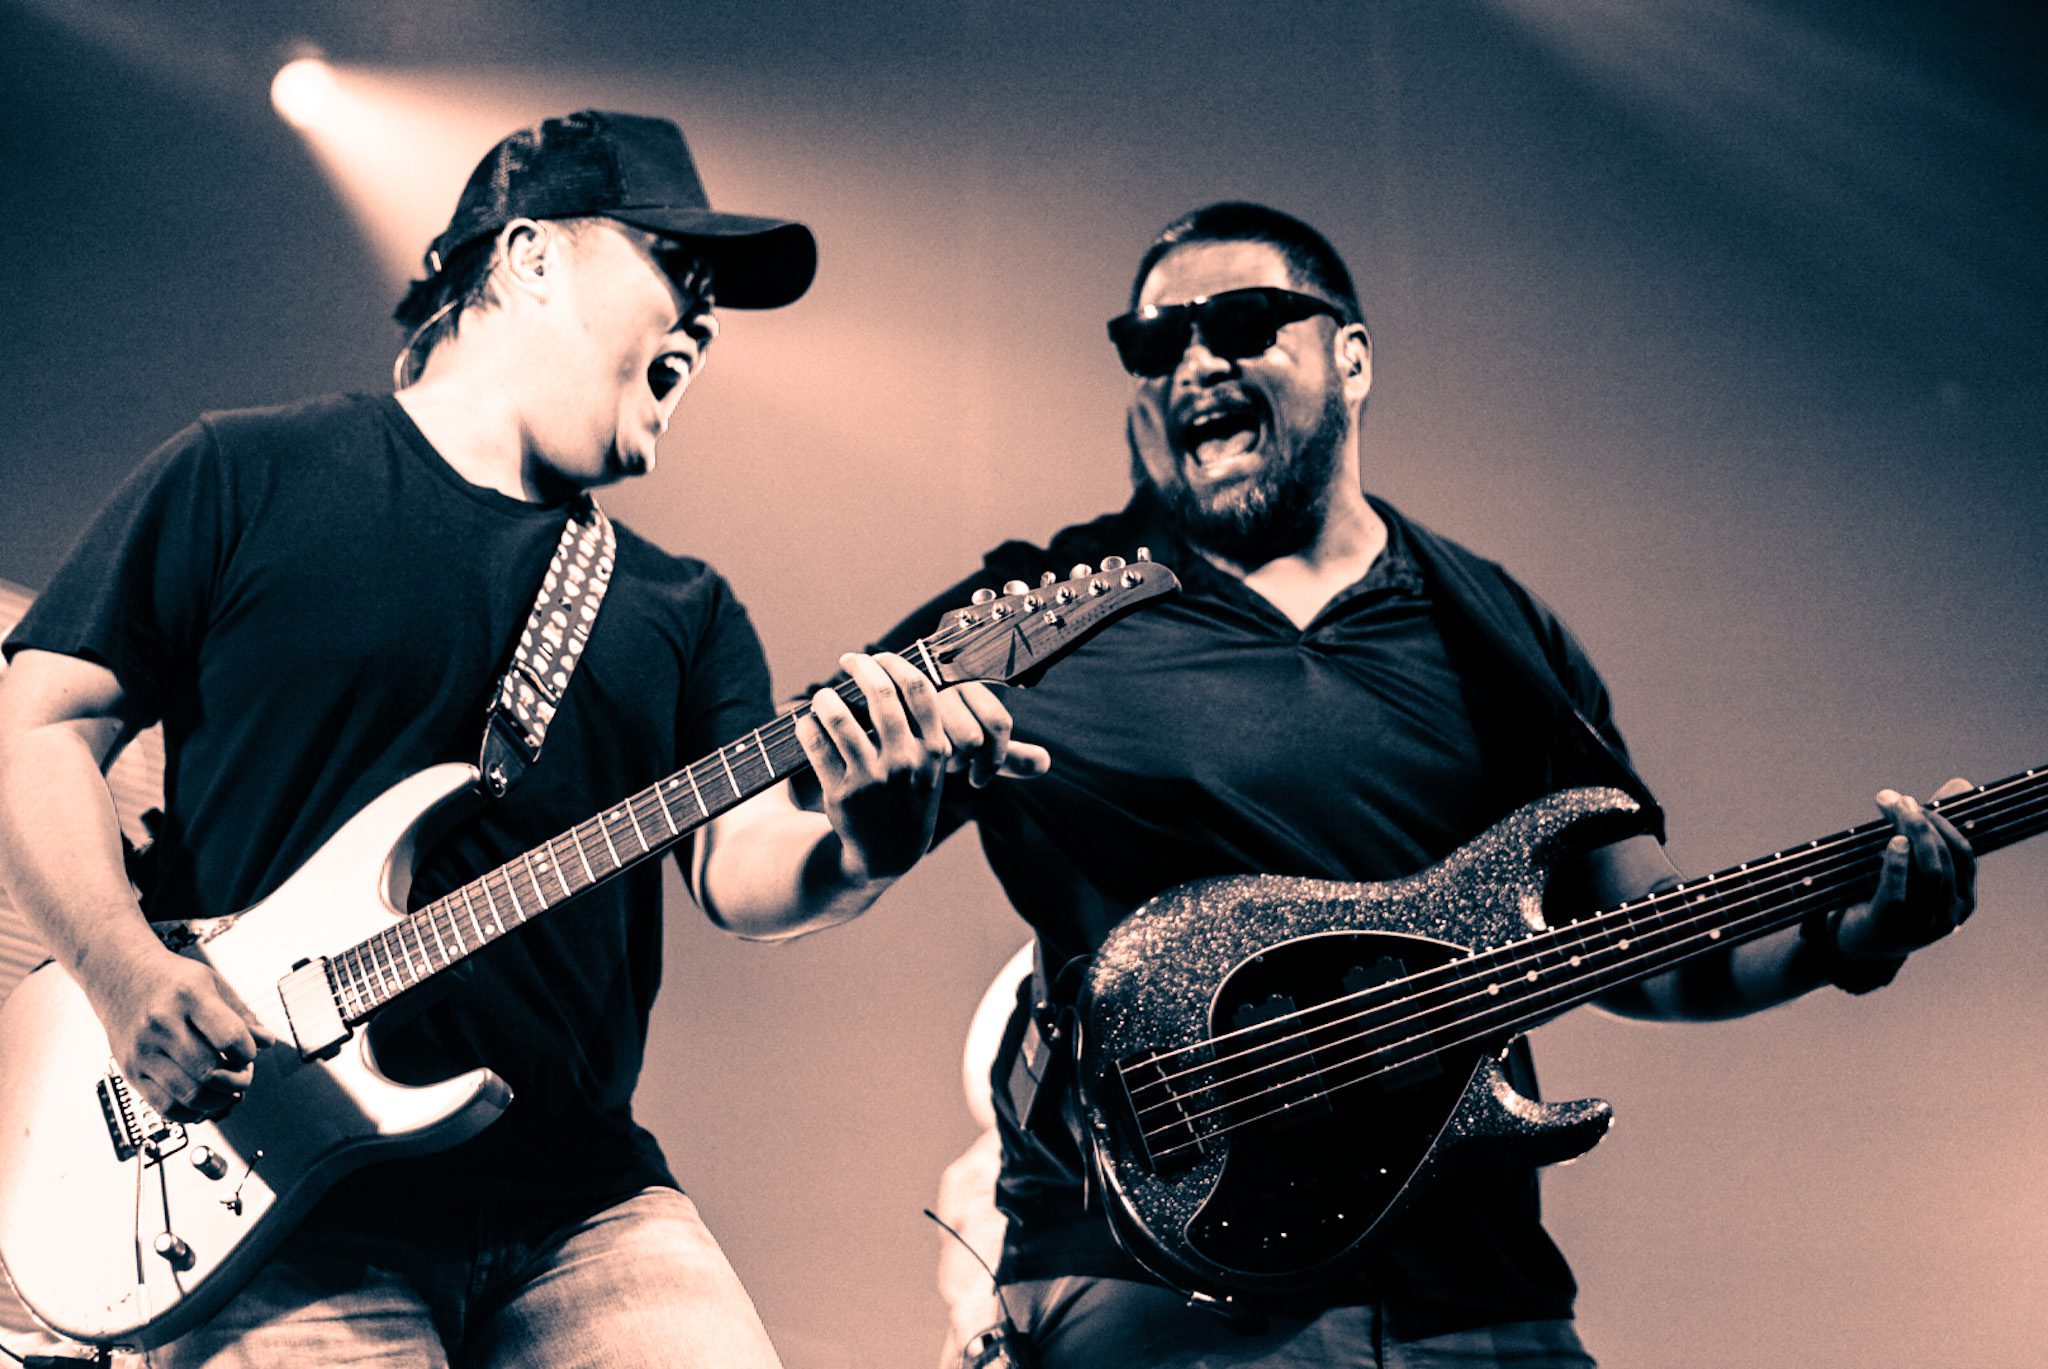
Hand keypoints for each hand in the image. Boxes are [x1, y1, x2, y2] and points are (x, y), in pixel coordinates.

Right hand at [80, 938, 275, 1118]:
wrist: (120, 977)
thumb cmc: (173, 981)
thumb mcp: (213, 983)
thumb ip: (241, 1015)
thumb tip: (266, 1044)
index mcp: (188, 996)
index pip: (229, 1037)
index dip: (248, 1052)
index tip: (250, 1051)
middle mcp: (161, 1024)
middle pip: (209, 1071)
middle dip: (238, 1080)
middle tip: (244, 1074)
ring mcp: (142, 1051)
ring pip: (188, 1094)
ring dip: (219, 1100)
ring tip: (229, 1090)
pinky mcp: (130, 1072)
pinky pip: (165, 1107)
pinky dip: (192, 1113)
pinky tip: (205, 1102)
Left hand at [796, 653, 1048, 883]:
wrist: (886, 852)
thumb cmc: (917, 798)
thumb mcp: (949, 777)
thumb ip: (987, 757)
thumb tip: (1048, 764)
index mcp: (935, 751)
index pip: (921, 690)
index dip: (899, 664)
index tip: (882, 655)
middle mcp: (906, 763)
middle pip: (881, 695)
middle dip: (861, 668)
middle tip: (849, 659)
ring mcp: (872, 778)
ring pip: (841, 718)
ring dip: (828, 698)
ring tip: (825, 694)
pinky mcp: (841, 793)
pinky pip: (818, 746)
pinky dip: (808, 727)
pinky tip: (807, 720)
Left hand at [1837, 778, 1977, 963]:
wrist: (1854, 944)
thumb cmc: (1888, 897)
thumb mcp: (1912, 866)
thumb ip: (1932, 830)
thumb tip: (1960, 782)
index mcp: (1962, 900)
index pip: (1964, 853)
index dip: (1942, 823)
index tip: (1913, 801)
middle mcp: (1948, 915)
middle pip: (1945, 858)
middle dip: (1922, 822)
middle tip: (1896, 800)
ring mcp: (1922, 925)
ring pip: (1929, 871)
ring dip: (1910, 832)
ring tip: (1891, 808)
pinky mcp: (1892, 927)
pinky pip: (1900, 891)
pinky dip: (1898, 861)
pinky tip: (1892, 841)